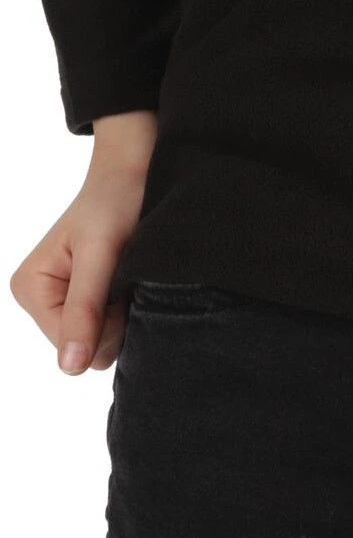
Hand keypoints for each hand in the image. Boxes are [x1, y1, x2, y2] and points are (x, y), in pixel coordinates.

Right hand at [9, 122, 155, 376]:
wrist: (136, 170)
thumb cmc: (115, 201)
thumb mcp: (101, 253)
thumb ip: (85, 309)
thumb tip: (70, 367)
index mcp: (31, 290)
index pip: (69, 346)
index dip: (104, 323)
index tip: (117, 281)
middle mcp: (42, 301)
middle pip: (85, 351)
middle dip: (114, 319)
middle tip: (125, 275)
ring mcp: (65, 303)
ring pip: (102, 344)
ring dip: (124, 314)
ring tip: (127, 273)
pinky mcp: (88, 301)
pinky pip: (110, 330)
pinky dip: (127, 309)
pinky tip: (130, 281)